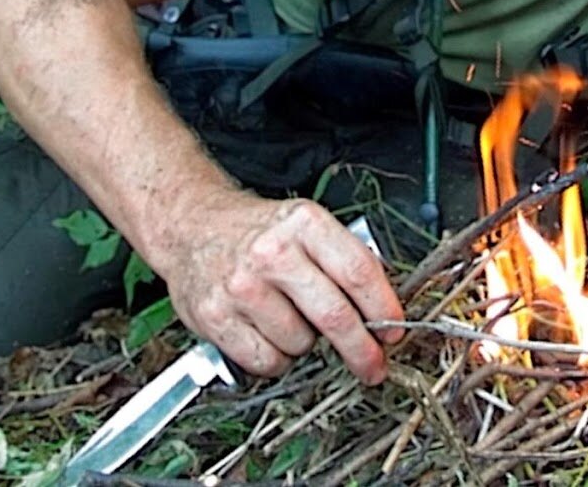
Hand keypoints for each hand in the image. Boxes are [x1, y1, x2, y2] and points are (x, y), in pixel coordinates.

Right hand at [162, 193, 403, 383]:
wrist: (194, 228)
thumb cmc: (258, 232)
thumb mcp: (306, 226)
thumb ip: (344, 258)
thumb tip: (384, 306)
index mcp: (305, 223)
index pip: (358, 271)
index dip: (383, 307)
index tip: (394, 329)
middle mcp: (273, 252)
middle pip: (335, 316)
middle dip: (362, 350)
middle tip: (373, 364)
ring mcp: (242, 285)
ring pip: (301, 344)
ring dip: (306, 345)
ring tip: (291, 319)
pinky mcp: (216, 316)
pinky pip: (267, 361)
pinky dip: (276, 358)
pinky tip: (269, 332)